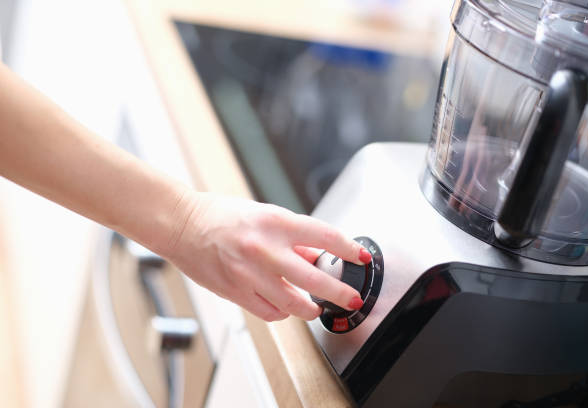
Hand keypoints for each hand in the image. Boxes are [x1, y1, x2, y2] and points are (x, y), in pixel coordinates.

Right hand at [165, 192, 369, 321]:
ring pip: (293, 304)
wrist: (181, 224)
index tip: (360, 257)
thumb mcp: (263, 214)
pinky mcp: (235, 292)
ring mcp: (249, 273)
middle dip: (340, 293)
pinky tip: (286, 306)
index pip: (324, 236)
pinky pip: (270, 312)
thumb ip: (292, 237)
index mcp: (274, 222)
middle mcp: (264, 248)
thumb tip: (317, 255)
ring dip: (311, 308)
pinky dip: (283, 313)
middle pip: (314, 279)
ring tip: (316, 306)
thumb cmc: (221, 214)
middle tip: (352, 299)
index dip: (348, 249)